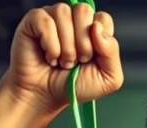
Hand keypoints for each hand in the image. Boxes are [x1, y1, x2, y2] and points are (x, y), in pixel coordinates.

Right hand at [4, 3, 122, 112]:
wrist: (45, 97)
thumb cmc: (73, 87)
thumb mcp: (107, 79)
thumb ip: (112, 52)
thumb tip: (97, 27)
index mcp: (92, 29)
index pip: (102, 18)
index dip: (99, 39)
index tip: (91, 58)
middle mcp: (73, 19)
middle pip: (83, 10)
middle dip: (83, 42)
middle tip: (77, 61)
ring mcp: (52, 17)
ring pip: (63, 12)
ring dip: (66, 46)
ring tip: (62, 62)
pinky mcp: (33, 21)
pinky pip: (45, 21)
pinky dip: (50, 44)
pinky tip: (50, 57)